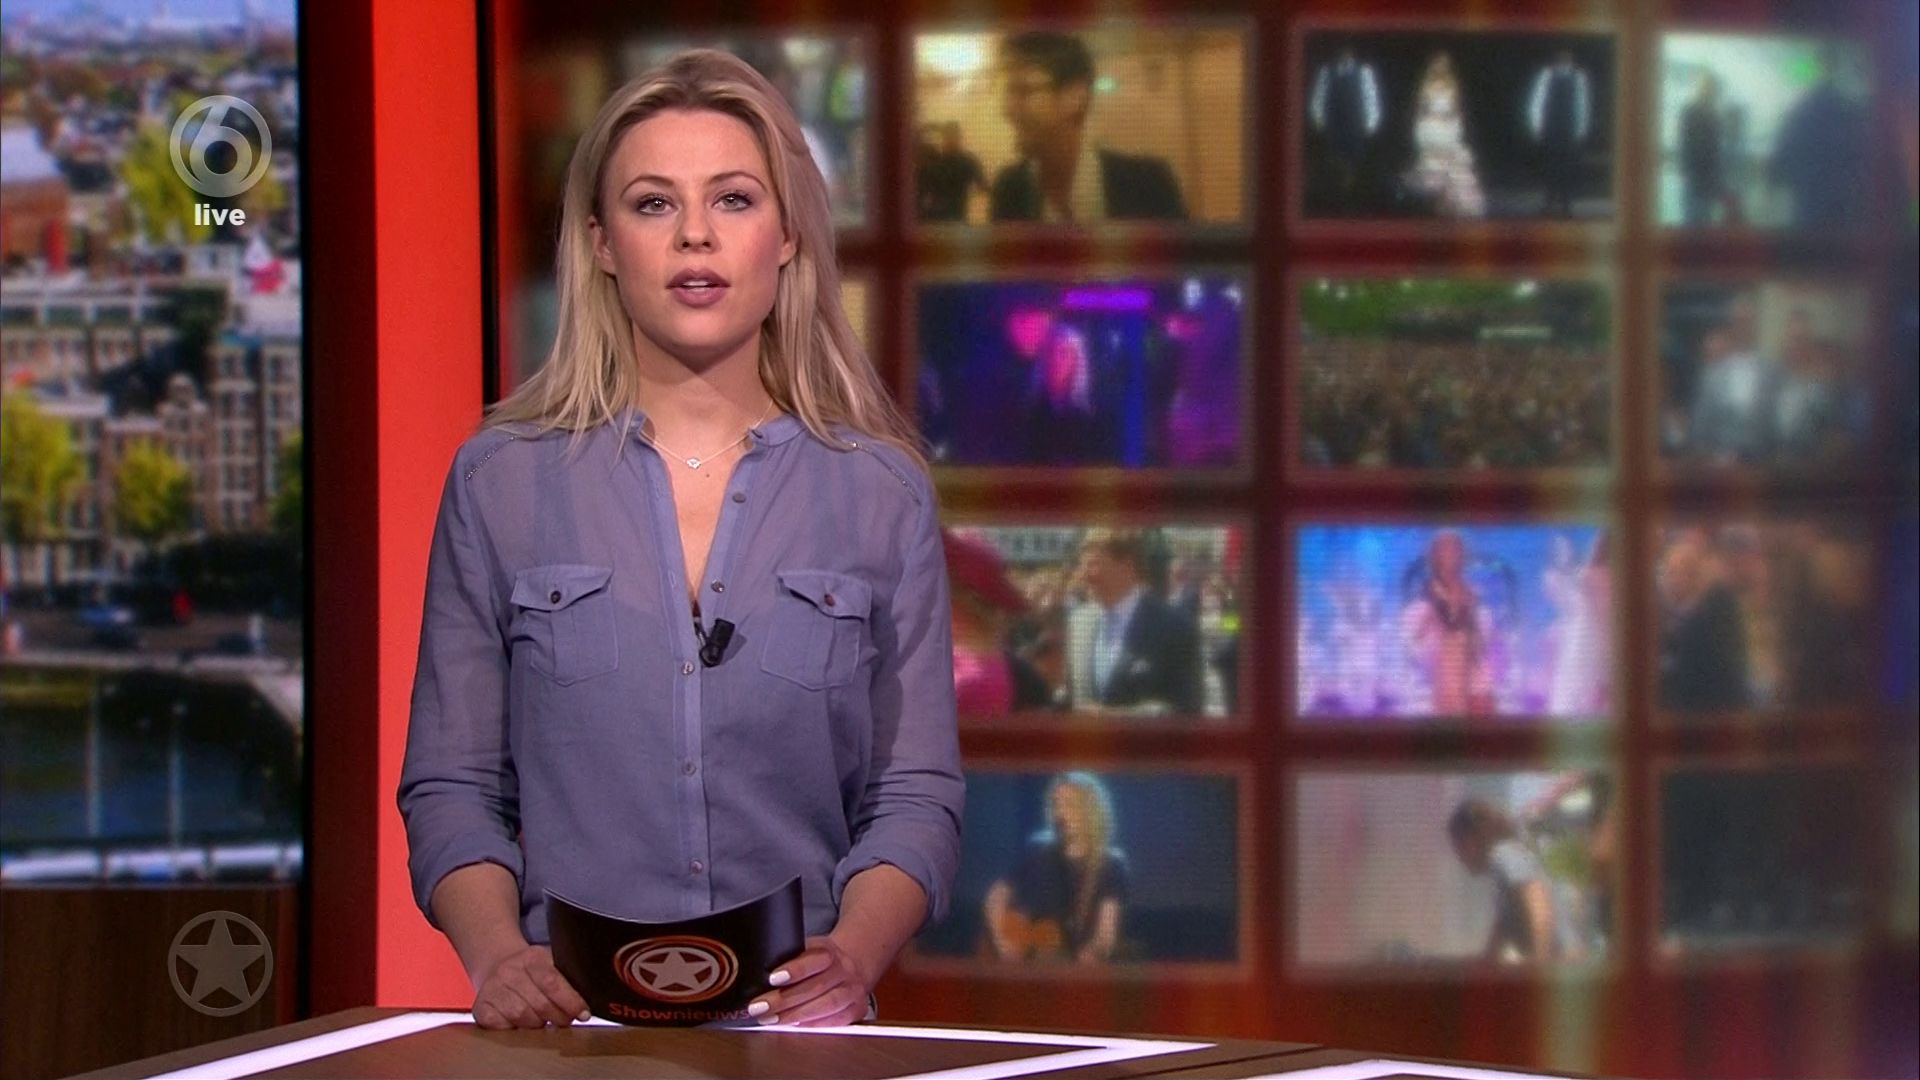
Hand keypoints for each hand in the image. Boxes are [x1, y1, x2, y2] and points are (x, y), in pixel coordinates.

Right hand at [471, 944, 590, 1029]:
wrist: (496, 963)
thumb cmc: (531, 969)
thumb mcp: (549, 962)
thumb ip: (568, 976)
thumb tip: (592, 995)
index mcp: (531, 958)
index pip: (553, 982)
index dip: (571, 1002)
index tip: (583, 1014)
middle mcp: (508, 972)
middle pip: (540, 1004)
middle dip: (559, 1017)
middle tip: (565, 1021)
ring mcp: (492, 990)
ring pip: (522, 1017)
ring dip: (538, 1024)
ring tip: (544, 1021)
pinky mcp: (481, 1008)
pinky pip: (503, 1026)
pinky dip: (516, 1029)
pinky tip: (522, 1023)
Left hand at [747, 934, 873, 1026]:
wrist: (849, 967)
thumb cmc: (818, 962)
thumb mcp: (805, 951)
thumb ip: (788, 958)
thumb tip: (755, 975)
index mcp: (830, 951)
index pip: (815, 959)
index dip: (795, 969)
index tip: (772, 978)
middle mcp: (845, 970)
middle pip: (816, 986)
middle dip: (784, 999)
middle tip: (760, 1007)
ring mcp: (853, 991)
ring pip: (826, 1005)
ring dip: (795, 1015)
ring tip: (771, 1020)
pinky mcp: (856, 1010)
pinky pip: (835, 1021)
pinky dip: (812, 1025)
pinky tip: (794, 1026)